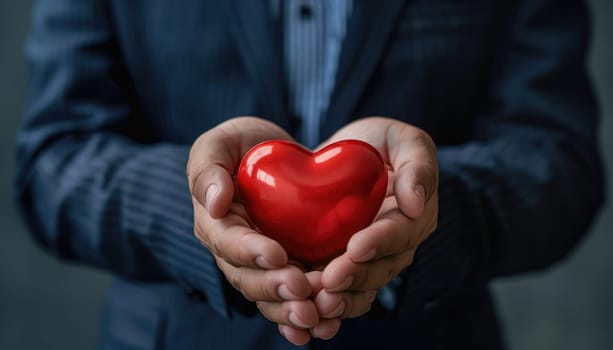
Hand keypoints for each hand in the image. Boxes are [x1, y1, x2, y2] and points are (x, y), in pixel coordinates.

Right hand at [187, 117, 320, 344]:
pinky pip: (289, 299)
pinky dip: (300, 316)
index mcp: (216, 223)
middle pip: (248, 278)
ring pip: (269, 296)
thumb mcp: (220, 143)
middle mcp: (234, 251)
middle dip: (274, 288)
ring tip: (314, 316)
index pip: (228, 242)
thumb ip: (208, 168)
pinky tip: (322, 327)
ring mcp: (260, 264)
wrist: (270, 155)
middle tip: (302, 290)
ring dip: (289, 309)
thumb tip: (214, 204)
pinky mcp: (285, 269)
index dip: (250, 251)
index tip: (277, 254)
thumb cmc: (241, 145)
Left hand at [313, 117, 438, 329]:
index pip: (401, 232)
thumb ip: (418, 164)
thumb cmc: (378, 142)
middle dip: (355, 276)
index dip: (380, 241)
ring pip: (360, 288)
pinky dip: (323, 303)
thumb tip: (417, 202)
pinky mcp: (341, 266)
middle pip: (379, 268)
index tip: (357, 246)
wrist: (345, 158)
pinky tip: (304, 310)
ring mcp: (368, 260)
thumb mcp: (403, 140)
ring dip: (340, 298)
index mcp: (413, 216)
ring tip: (316, 302)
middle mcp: (394, 245)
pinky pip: (338, 292)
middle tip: (329, 281)